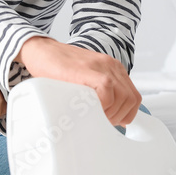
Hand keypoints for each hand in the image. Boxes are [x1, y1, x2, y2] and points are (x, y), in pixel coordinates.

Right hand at [17, 36, 140, 125]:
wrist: (41, 52)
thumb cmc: (60, 69)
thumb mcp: (87, 80)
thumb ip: (101, 93)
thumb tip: (113, 118)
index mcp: (113, 69)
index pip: (134, 96)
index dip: (126, 114)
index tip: (113, 122)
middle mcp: (111, 66)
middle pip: (131, 99)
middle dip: (119, 116)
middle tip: (102, 121)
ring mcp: (101, 67)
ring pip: (123, 97)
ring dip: (110, 113)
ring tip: (94, 117)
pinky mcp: (88, 70)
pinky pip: (107, 91)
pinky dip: (102, 105)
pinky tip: (89, 108)